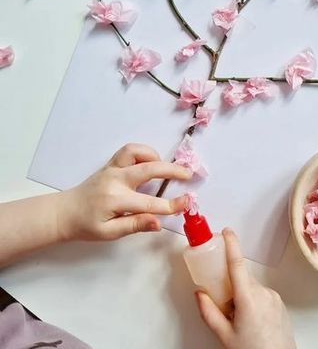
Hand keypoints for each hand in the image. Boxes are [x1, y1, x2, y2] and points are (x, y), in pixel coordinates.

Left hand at [57, 143, 191, 240]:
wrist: (64, 212)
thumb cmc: (86, 226)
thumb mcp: (109, 233)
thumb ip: (134, 225)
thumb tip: (158, 223)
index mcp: (115, 200)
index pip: (150, 203)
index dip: (171, 205)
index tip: (187, 203)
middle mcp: (115, 179)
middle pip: (149, 168)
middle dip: (172, 170)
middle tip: (188, 174)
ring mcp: (112, 168)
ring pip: (137, 151)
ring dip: (155, 157)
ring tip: (166, 169)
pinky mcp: (111, 164)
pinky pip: (129, 151)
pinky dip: (144, 153)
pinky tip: (150, 164)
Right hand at [196, 228, 295, 348]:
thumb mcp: (224, 337)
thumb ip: (209, 313)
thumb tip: (199, 295)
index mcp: (248, 298)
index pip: (237, 264)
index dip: (231, 244)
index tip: (226, 232)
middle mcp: (263, 293)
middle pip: (242, 277)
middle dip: (230, 284)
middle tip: (223, 304)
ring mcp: (273, 298)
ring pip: (251, 287)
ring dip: (242, 295)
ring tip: (239, 320)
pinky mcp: (279, 304)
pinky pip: (261, 294)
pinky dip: (252, 301)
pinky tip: (251, 321)